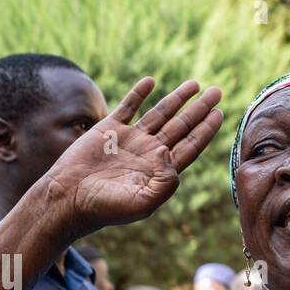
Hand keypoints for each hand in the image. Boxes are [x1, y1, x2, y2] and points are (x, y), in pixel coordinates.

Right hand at [45, 77, 222, 235]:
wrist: (68, 198)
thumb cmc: (105, 207)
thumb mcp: (142, 203)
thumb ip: (165, 184)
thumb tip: (171, 157)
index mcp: (160, 170)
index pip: (190, 146)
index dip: (206, 130)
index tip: (220, 113)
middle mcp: (149, 153)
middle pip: (181, 126)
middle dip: (199, 109)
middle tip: (217, 91)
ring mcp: (130, 139)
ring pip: (160, 113)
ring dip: (177, 98)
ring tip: (194, 84)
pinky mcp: (109, 129)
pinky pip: (128, 106)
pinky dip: (139, 93)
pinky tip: (152, 81)